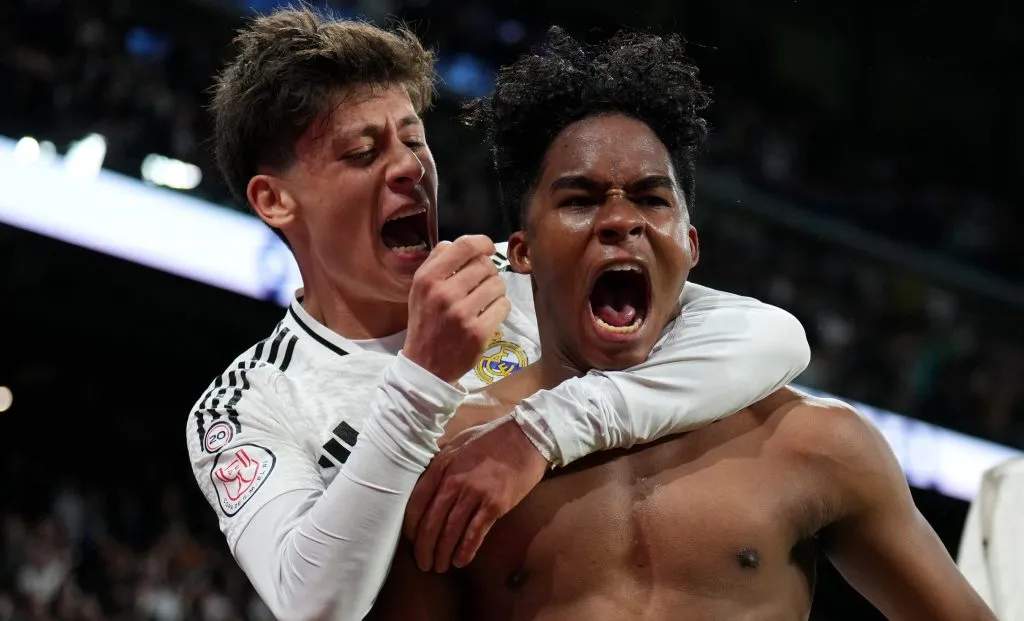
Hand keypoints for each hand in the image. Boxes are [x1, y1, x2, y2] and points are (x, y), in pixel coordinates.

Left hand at [403, 416, 548, 571]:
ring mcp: (475, 493)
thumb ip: (441, 458)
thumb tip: (425, 473)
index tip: (411, 541)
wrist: (527, 436)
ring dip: (442, 553)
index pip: (416, 503)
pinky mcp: (495, 504)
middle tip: (424, 564)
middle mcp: (454, 481)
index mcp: (441, 465)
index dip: (411, 528)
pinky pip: (475, 533)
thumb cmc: (493, 437)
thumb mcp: (459, 440)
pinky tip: (460, 561)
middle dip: (424, 548)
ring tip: (440, 567)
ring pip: (450, 532)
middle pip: (431, 523)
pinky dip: (465, 551)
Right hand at [404, 235, 510, 384]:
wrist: (425, 365)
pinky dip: (500, 308)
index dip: (483, 243)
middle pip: (485, 265)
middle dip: (489, 272)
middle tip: (482, 284)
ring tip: (485, 300)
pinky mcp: (478, 332)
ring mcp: (462, 314)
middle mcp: (444, 293)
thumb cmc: (426, 321)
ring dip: (496, 290)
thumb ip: (438, 262)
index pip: (465, 246)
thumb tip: (467, 244)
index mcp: (428, 278)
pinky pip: (504, 305)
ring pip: (498, 284)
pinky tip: (488, 314)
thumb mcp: (420, 288)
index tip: (488, 249)